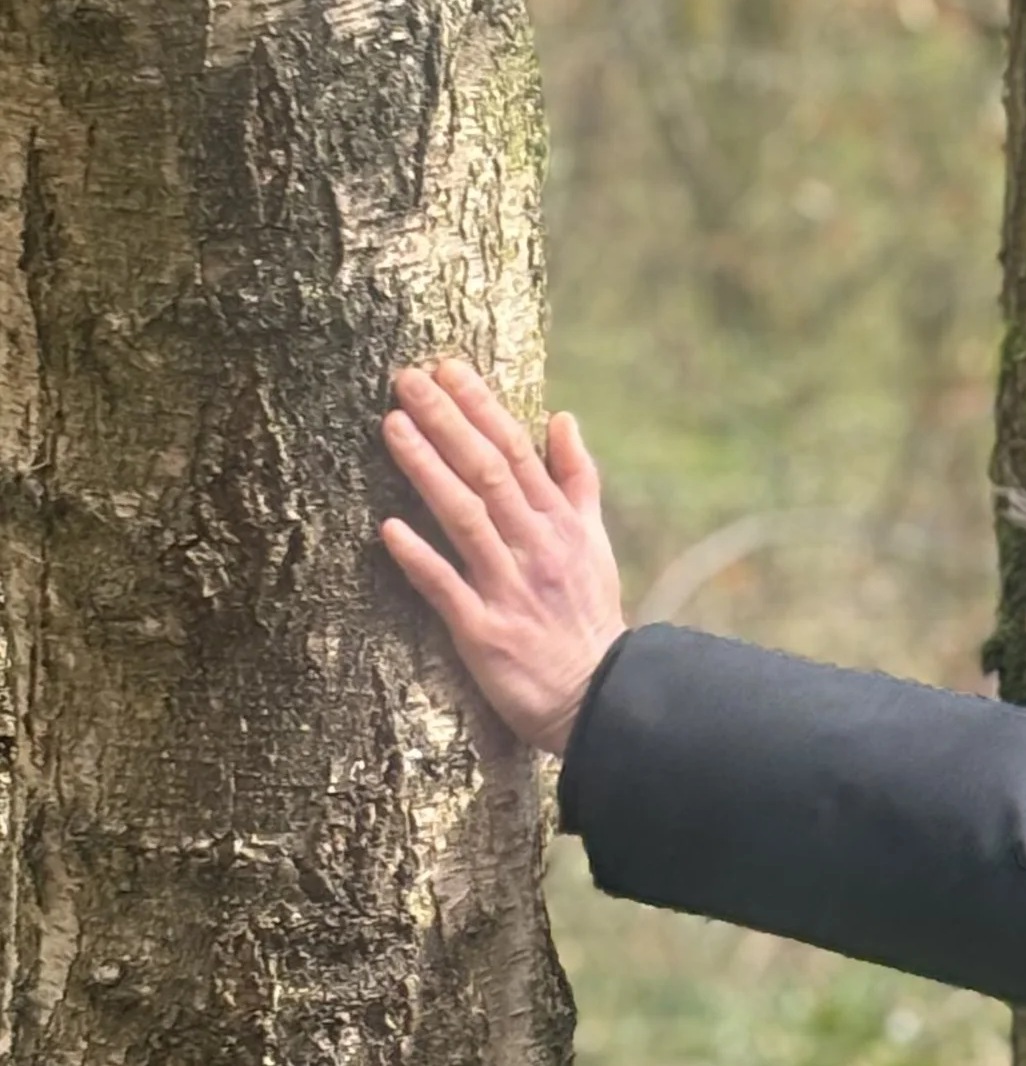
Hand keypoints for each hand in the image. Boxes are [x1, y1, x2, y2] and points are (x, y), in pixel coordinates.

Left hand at [379, 360, 626, 754]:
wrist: (598, 696)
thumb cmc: (587, 616)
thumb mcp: (593, 542)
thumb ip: (576, 480)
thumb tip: (562, 418)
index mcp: (559, 524)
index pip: (516, 452)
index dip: (480, 408)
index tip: (446, 368)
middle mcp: (535, 548)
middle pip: (487, 473)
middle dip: (446, 421)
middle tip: (406, 379)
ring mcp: (509, 588)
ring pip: (465, 518)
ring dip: (427, 470)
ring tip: (392, 426)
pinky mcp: (484, 632)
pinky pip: (447, 589)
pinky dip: (419, 558)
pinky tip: (387, 528)